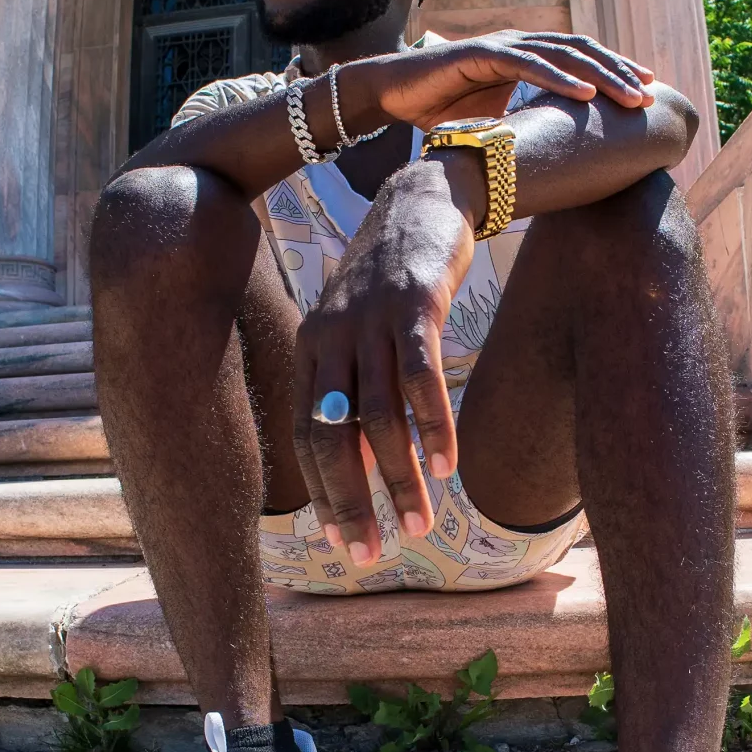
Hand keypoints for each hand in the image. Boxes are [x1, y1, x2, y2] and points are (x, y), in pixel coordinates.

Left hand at [290, 164, 476, 564]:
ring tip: (420, 522)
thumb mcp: (361, 333)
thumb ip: (355, 392)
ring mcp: (371, 320)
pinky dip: (433, 428)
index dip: (322, 494)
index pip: (306, 437)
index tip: (342, 542)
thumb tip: (363, 468)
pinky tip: (445, 468)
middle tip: (372, 552)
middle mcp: (331, 337)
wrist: (425, 200)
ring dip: (398, 479)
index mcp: (311, 349)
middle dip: (351, 502)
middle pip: (333, 436)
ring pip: (379, 417)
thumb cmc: (394, 280)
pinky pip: (420, 378)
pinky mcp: (415, 305)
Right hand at [337, 31, 653, 135]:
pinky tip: (584, 93)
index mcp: (527, 54)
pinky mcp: (481, 54)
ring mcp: (502, 45)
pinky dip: (558, 78)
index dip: (615, 69)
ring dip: (600, 75)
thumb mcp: (499, 117)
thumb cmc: (443, 109)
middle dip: (619, 71)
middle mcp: (520, 43)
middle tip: (650, 94)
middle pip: (581, 51)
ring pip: (562, 55)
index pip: (580, 57)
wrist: (394, 95)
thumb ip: (528, 119)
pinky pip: (527, 64)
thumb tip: (557, 148)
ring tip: (630, 95)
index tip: (648, 89)